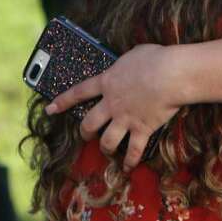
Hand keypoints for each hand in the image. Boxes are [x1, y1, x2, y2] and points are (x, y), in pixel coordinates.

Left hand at [46, 43, 180, 170]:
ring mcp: (126, 119)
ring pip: (107, 140)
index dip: (63, 101)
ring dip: (105, 147)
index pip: (79, 93)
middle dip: (85, 131)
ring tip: (106, 150)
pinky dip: (130, 160)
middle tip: (86, 135)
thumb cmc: (156, 59)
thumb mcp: (135, 54)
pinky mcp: (142, 129)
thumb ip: (126, 63)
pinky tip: (128, 167)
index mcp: (108, 82)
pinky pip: (134, 149)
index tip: (50, 109)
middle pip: (90, 122)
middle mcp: (112, 104)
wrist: (171, 75)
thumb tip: (128, 64)